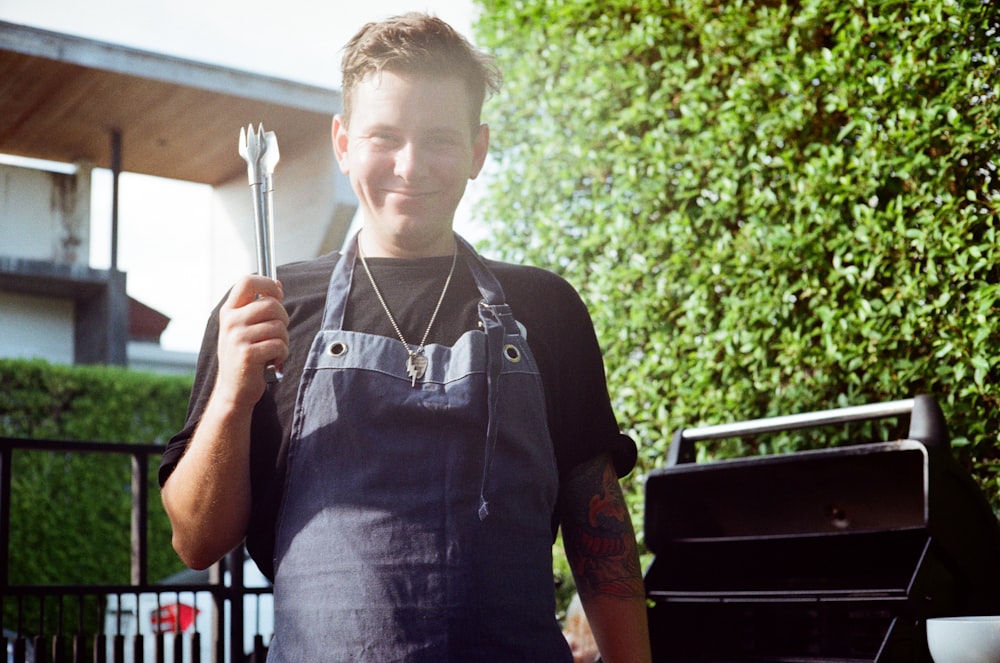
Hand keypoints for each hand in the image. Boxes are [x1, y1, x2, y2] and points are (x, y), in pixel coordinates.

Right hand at [215, 274, 288, 408]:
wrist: (233, 389)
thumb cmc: (244, 355)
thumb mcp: (245, 327)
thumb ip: (258, 306)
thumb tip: (278, 284)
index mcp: (229, 311)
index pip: (247, 281)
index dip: (267, 283)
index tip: (278, 294)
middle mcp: (230, 321)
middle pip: (271, 304)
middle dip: (283, 318)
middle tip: (279, 332)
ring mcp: (237, 338)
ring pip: (278, 326)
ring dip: (284, 339)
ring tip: (274, 349)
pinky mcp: (247, 354)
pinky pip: (279, 344)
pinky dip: (282, 353)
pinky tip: (274, 360)